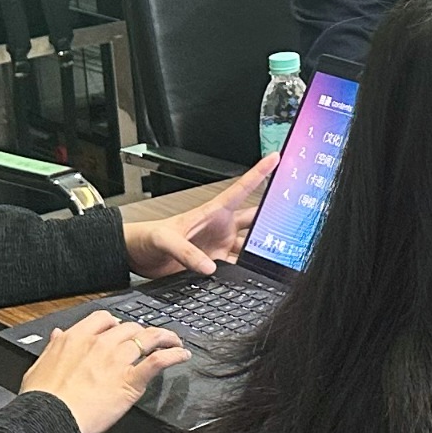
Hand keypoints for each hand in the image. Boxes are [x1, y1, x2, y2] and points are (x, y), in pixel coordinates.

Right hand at [20, 311, 188, 432]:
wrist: (49, 419)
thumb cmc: (42, 400)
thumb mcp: (40, 365)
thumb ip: (53, 347)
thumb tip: (57, 335)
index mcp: (76, 338)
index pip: (104, 319)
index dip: (116, 323)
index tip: (119, 330)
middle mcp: (99, 344)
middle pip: (129, 328)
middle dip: (139, 333)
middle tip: (145, 342)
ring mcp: (117, 360)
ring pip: (147, 338)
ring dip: (164, 338)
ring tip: (173, 341)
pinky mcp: (130, 380)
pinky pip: (159, 360)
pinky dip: (174, 355)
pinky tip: (182, 355)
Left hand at [125, 156, 276, 279]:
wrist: (138, 256)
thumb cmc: (148, 238)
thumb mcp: (167, 240)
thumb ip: (187, 252)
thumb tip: (210, 266)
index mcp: (213, 212)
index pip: (242, 188)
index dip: (259, 172)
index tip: (276, 158)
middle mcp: (222, 227)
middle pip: (256, 220)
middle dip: (273, 219)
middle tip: (293, 220)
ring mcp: (221, 245)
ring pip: (251, 245)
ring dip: (261, 250)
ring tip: (278, 256)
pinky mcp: (217, 263)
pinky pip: (238, 266)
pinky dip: (248, 270)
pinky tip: (257, 274)